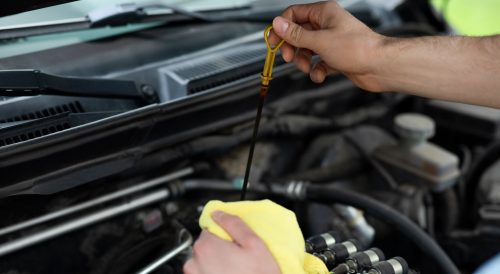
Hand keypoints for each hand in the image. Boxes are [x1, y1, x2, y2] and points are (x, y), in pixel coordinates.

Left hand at [183, 211, 280, 273]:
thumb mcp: (254, 244)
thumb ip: (234, 224)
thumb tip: (219, 213)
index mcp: (206, 246)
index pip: (210, 228)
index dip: (225, 234)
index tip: (236, 244)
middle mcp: (194, 261)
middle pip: (205, 244)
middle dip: (220, 248)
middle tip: (238, 258)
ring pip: (203, 260)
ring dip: (215, 263)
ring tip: (234, 270)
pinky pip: (203, 273)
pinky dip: (212, 273)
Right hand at [271, 1, 385, 90]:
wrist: (380, 67)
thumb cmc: (357, 49)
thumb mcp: (319, 41)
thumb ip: (295, 34)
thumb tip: (277, 24)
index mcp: (324, 13)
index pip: (293, 14)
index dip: (281, 28)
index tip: (272, 41)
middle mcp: (327, 25)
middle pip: (298, 34)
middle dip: (292, 48)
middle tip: (289, 57)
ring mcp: (331, 41)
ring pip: (307, 49)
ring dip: (303, 61)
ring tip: (307, 68)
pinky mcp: (336, 56)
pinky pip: (318, 63)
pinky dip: (316, 71)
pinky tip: (321, 75)